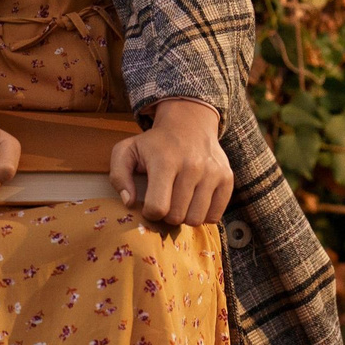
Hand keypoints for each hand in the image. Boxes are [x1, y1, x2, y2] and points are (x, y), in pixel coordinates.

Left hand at [109, 98, 231, 227]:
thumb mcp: (126, 151)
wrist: (189, 124)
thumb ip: (118, 177)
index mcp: (165, 161)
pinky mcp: (227, 178)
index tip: (150, 203)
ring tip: (180, 200)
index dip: (150, 212)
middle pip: (177, 217)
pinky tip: (195, 200)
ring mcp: (213, 173)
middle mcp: (193, 166)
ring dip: (185, 215)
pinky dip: (204, 214)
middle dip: (168, 214)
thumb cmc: (155, 143)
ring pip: (196, 219)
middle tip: (166, 200)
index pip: (158, 208)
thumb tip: (129, 203)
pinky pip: (215, 216)